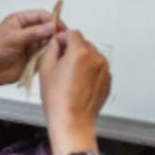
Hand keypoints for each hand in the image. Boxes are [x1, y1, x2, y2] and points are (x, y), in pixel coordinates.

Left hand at [0, 10, 60, 85]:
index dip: (52, 19)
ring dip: (53, 44)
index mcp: (20, 21)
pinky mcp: (31, 58)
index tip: (61, 26)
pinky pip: (44, 54)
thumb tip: (51, 26)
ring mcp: (29, 44)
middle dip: (55, 32)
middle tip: (62, 38)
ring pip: (47, 41)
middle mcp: (26, 31)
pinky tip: (52, 57)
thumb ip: (34, 32)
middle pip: (46, 28)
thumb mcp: (14, 38)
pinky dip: (49, 55)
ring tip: (58, 48)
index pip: (41, 16)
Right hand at [40, 31, 110, 154]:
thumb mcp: (46, 69)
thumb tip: (56, 43)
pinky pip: (98, 68)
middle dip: (73, 48)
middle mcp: (96, 58)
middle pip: (84, 43)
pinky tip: (79, 83)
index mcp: (80, 52)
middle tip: (62, 62)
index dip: (63, 38)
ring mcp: (104, 70)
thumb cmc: (59, 101)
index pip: (73, 33)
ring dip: (83, 59)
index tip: (58, 44)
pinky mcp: (108, 80)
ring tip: (71, 75)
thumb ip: (52, 49)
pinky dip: (90, 70)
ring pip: (92, 55)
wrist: (72, 122)